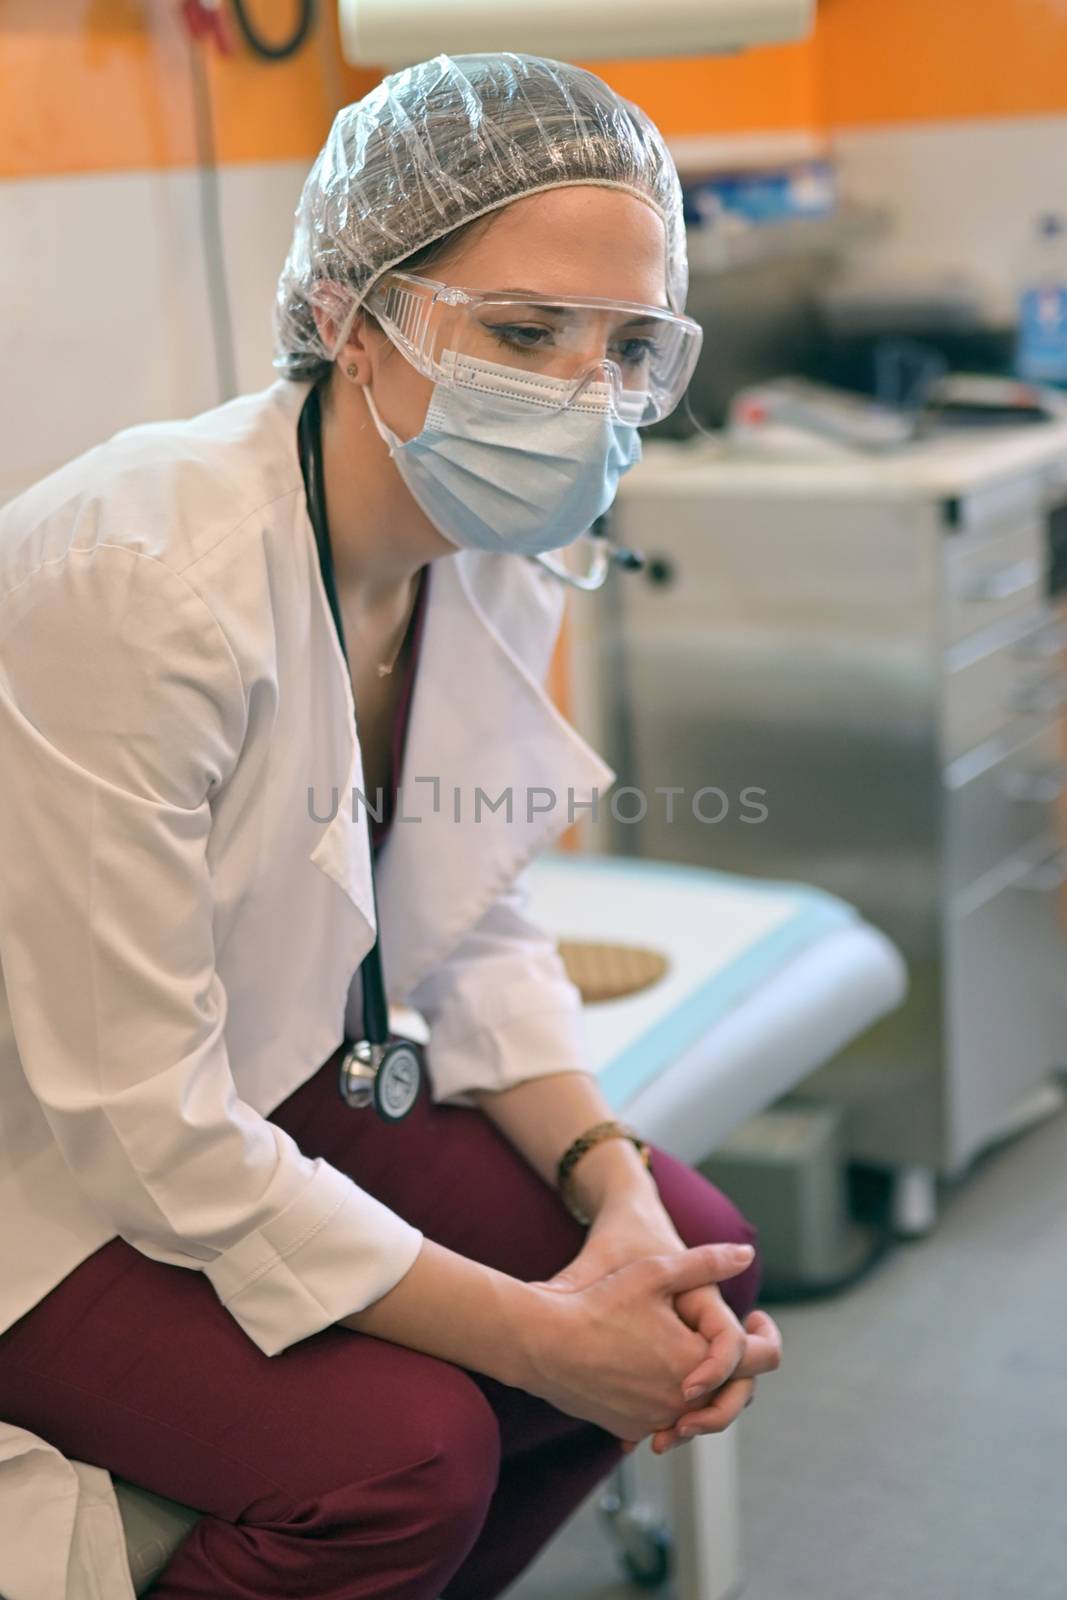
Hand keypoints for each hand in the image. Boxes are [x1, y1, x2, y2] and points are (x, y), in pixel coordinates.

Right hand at [519, 1242, 757, 1442]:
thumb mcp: (654, 1272)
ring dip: (703, 1384)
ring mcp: (655, 1419)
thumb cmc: (596, 1304)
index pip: (759, 1361)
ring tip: (693, 1349)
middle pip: (733, 1392)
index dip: (765, 1335)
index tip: (757, 1318)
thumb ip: (705, 1262)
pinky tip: (655, 1365)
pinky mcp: (630, 1428)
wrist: (542, 1344)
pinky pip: (664, 1417)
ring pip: (698, 1408)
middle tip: (734, 1336)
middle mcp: (682, 1401)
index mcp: (697, 1362)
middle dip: (735, 1366)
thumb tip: (745, 1254)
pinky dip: (668, 1398)